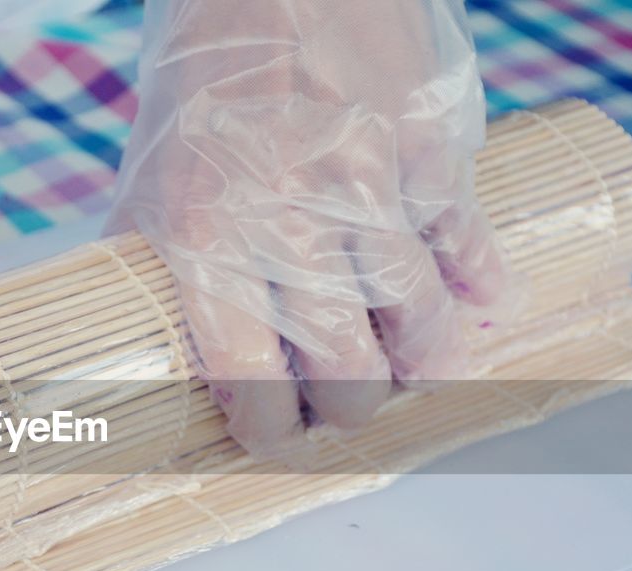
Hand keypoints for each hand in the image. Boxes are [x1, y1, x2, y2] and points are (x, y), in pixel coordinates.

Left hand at [109, 0, 512, 454]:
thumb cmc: (201, 72)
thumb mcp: (149, 172)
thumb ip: (158, 262)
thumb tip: (165, 339)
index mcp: (208, 236)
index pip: (250, 381)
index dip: (270, 431)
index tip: (277, 438)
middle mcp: (293, 223)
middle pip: (348, 373)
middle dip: (350, 412)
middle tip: (345, 408)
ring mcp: (374, 184)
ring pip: (422, 324)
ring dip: (424, 367)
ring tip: (416, 371)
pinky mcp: (432, 145)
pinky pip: (471, 243)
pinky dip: (482, 290)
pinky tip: (481, 314)